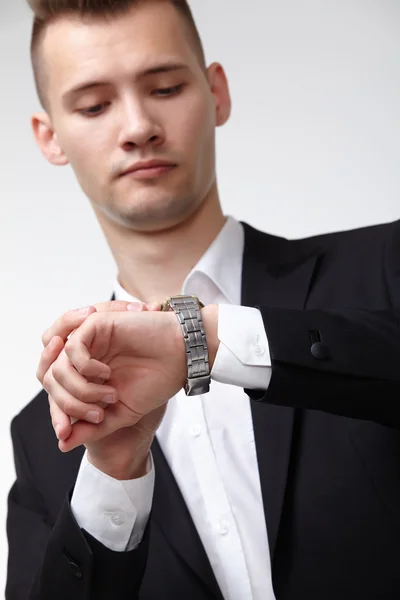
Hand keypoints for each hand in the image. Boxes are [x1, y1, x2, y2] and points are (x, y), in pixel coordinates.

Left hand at [37, 300, 160, 442]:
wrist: (181, 359)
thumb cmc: (156, 381)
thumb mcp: (119, 413)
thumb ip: (91, 427)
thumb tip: (62, 444)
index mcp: (86, 376)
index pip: (57, 394)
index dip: (57, 415)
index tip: (66, 434)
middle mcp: (84, 357)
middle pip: (51, 380)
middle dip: (67, 404)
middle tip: (97, 416)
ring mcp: (89, 341)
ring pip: (58, 366)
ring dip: (79, 389)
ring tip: (108, 396)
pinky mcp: (96, 325)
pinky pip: (73, 348)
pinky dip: (84, 367)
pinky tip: (105, 374)